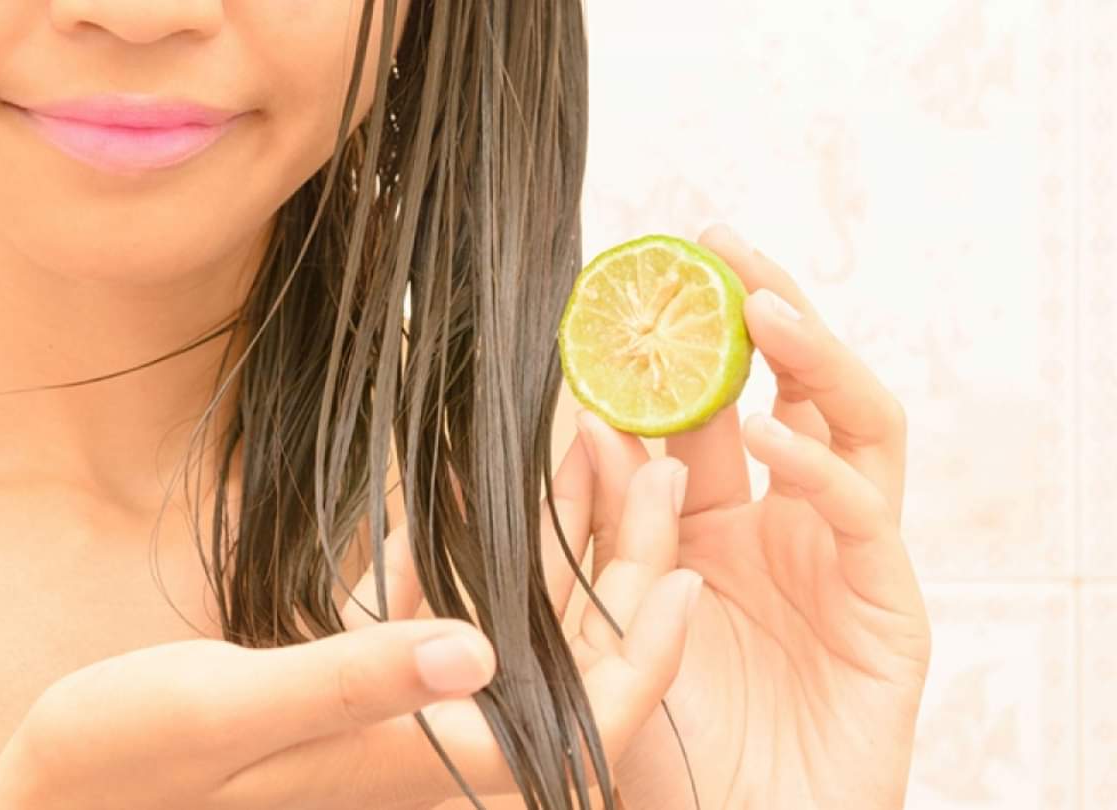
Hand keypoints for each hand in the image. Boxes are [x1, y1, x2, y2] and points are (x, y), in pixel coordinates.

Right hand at [0, 448, 698, 809]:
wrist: (64, 781)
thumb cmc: (132, 761)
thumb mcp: (233, 713)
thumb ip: (358, 682)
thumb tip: (480, 649)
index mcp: (428, 759)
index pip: (584, 721)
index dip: (649, 654)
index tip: (692, 573)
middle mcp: (432, 732)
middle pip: (565, 652)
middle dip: (620, 564)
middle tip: (654, 464)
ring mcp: (398, 695)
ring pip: (509, 610)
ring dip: (550, 532)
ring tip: (591, 441)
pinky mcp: (358, 666)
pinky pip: (438, 592)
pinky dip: (466, 533)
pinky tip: (484, 467)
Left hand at [572, 225, 931, 809]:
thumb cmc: (658, 751)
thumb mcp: (602, 620)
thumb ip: (596, 526)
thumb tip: (581, 420)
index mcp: (710, 523)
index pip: (704, 409)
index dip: (679, 343)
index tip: (636, 278)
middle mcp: (782, 526)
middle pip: (792, 388)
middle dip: (762, 311)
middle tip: (718, 242)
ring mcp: (841, 559)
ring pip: (852, 425)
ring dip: (812, 359)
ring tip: (761, 303)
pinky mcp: (889, 609)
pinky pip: (864, 519)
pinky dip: (821, 469)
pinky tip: (769, 434)